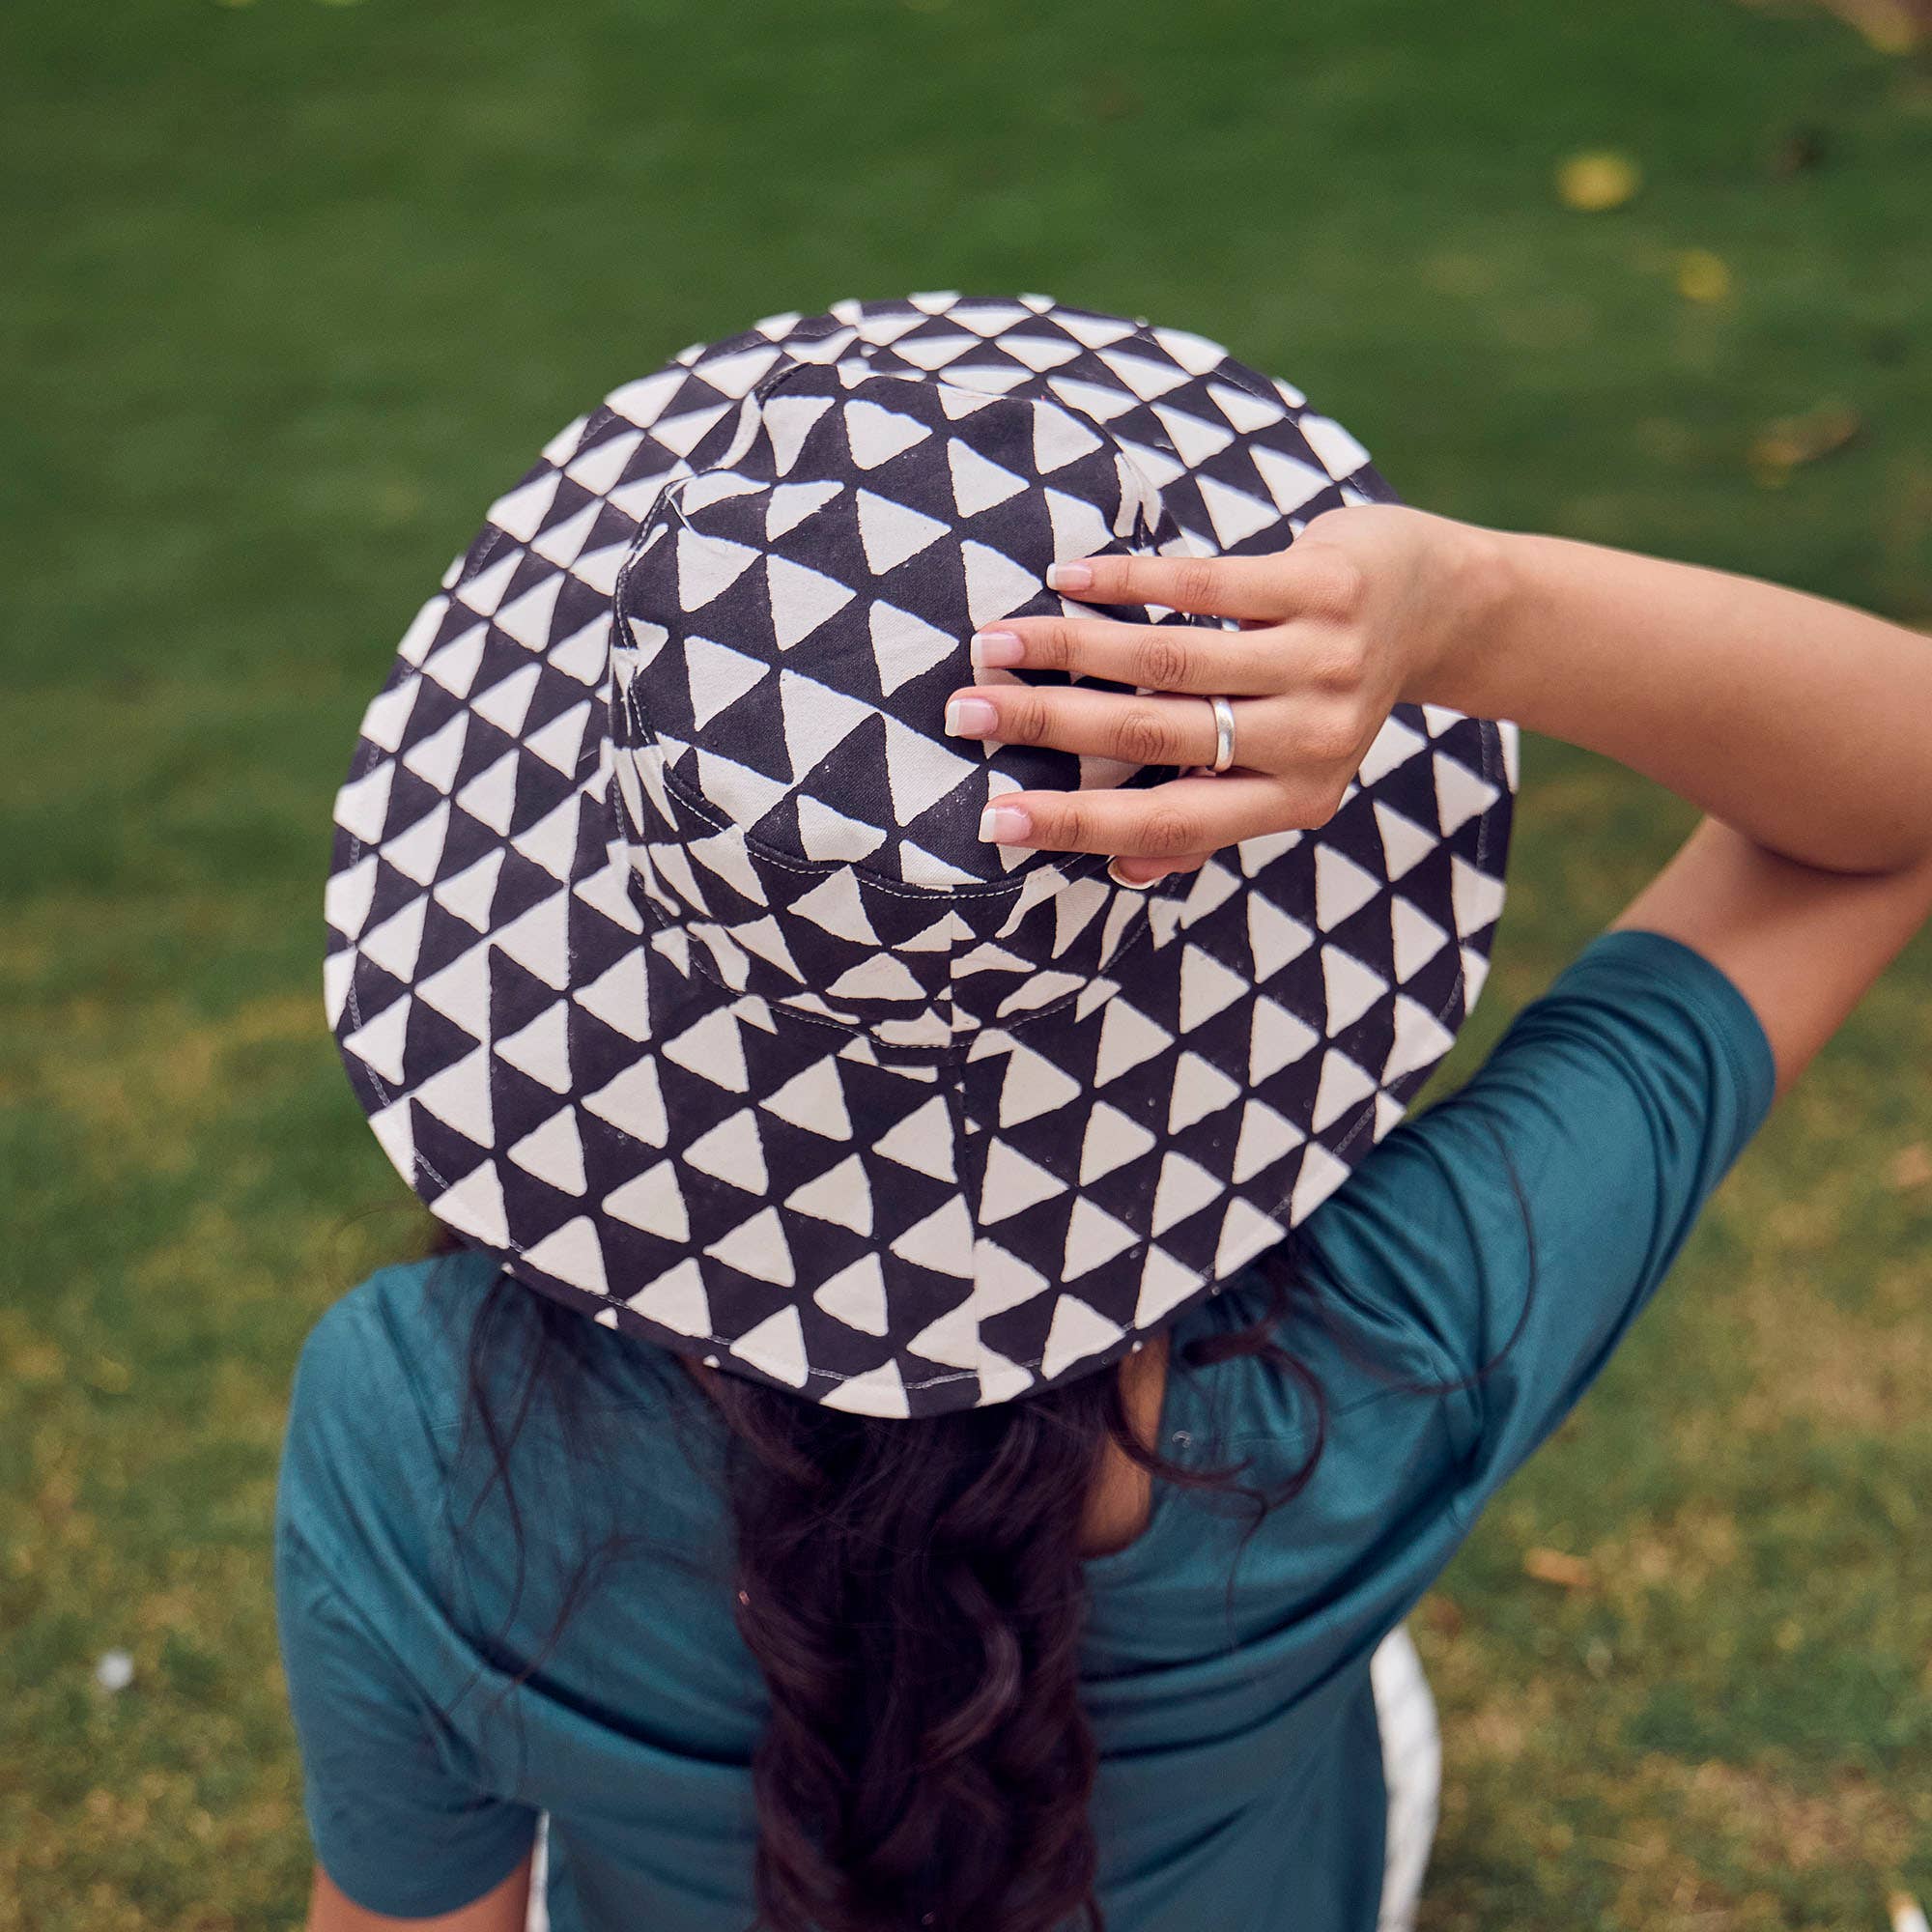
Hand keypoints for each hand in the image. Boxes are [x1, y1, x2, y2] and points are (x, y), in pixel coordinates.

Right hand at [944, 503, 1497, 883]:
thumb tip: (1123, 870)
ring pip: (1169, 660)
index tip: (994, 820)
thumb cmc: (1328, 697)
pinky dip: (1126, 582)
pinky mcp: (1323, 584)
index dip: (1078, 825)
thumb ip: (1213, 816)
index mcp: (1298, 800)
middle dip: (1047, 725)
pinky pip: (1204, 584)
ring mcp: (1322, 659)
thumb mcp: (1290, 773)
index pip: (1170, 824)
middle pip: (1155, 738)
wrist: (1437, 609)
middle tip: (964, 714)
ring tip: (994, 643)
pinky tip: (1066, 578)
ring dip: (1068, 649)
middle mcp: (1314, 739)